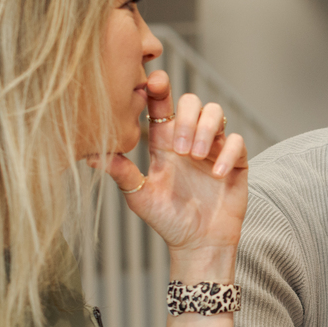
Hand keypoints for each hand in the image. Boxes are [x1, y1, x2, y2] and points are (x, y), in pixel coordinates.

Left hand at [95, 71, 247, 278]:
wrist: (197, 244)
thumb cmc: (167, 220)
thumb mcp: (139, 196)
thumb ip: (121, 172)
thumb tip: (91, 156)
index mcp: (163, 142)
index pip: (161, 104)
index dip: (159, 87)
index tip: (154, 82)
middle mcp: (189, 139)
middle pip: (192, 101)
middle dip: (187, 118)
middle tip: (181, 149)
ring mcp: (214, 148)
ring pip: (216, 113)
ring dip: (206, 130)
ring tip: (197, 157)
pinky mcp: (235, 162)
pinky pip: (237, 142)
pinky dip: (227, 153)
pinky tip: (215, 174)